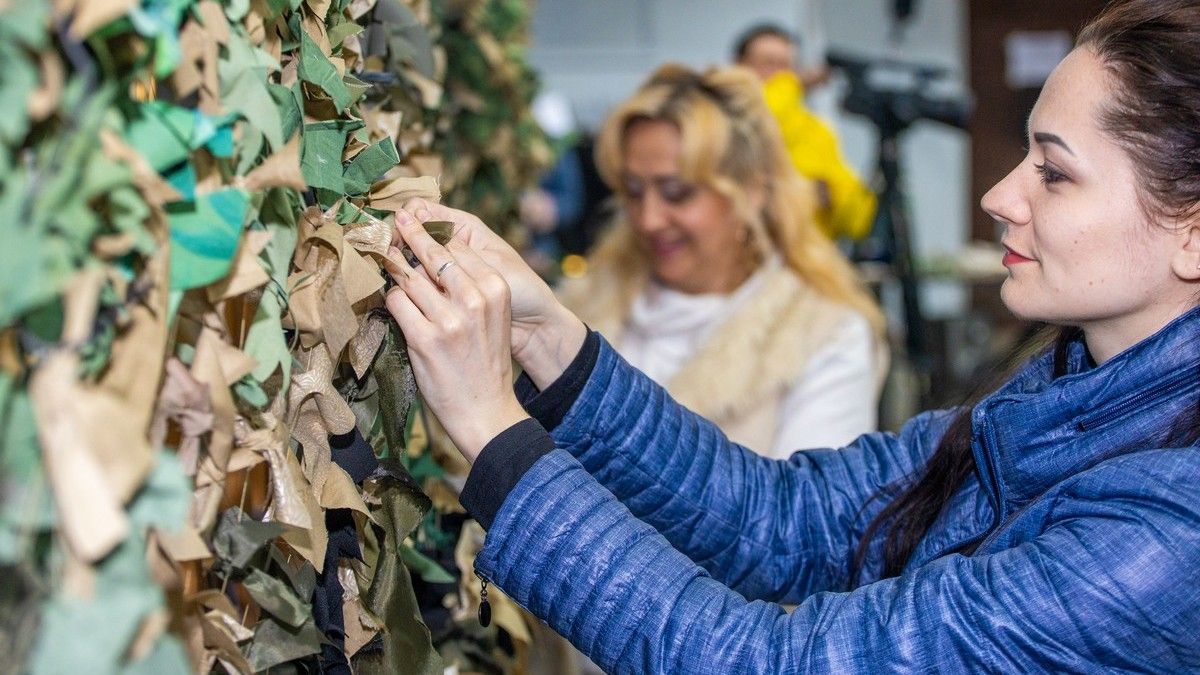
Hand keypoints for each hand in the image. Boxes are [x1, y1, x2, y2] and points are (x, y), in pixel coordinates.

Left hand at [384, 210, 528, 460]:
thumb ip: (470, 287)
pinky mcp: (424, 339)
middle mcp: (474, 299)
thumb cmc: (484, 362)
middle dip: (409, 232)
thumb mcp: (492, 316)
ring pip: (409, 277)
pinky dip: (390, 300)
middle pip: (432, 254)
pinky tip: (389, 298)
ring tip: (383, 255)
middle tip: (395, 218)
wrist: (487, 410)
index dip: (434, 231)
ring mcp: (448, 319)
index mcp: (495, 289)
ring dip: (393, 268)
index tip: (416, 219)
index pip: (458, 247)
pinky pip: (396, 303)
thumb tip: (432, 255)